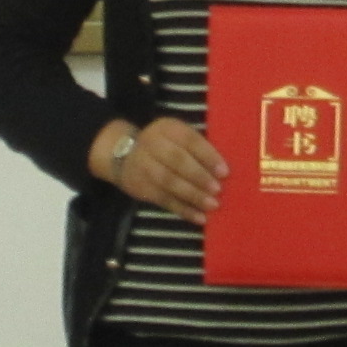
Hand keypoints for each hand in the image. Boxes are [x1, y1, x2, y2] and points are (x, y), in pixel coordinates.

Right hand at [94, 115, 225, 225]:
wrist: (121, 154)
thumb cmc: (163, 145)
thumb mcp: (176, 137)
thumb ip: (197, 148)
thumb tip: (223, 171)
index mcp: (167, 128)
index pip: (190, 140)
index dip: (208, 156)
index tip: (225, 172)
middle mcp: (152, 144)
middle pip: (177, 161)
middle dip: (199, 176)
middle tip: (218, 189)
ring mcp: (144, 166)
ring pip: (170, 182)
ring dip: (193, 195)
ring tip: (212, 204)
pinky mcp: (141, 187)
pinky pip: (164, 200)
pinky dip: (183, 210)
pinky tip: (199, 217)